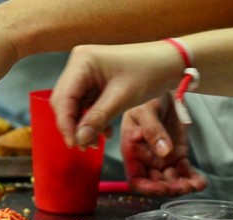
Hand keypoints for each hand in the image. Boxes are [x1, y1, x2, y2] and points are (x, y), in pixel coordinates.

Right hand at [50, 43, 184, 148]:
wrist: (169, 62)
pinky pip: (85, 103)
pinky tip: (104, 130)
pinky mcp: (94, 80)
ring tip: (96, 141)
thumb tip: (79, 139)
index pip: (63, 98)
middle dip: (73, 125)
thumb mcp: (123, 98)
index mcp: (83, 61)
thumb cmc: (151, 70)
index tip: (74, 143)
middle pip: (64, 101)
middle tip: (84, 145)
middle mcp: (80, 63)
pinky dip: (91, 119)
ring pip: (74, 105)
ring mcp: (86, 72)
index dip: (66, 123)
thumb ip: (97, 119)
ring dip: (83, 125)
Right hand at [121, 95, 206, 195]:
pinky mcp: (177, 155)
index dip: (147, 188)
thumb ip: (152, 130)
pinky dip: (193, 179)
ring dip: (183, 186)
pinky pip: (185, 171)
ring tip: (196, 184)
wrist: (162, 89)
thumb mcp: (146, 110)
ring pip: (172, 180)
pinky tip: (201, 181)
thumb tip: (163, 151)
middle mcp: (146, 159)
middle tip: (184, 186)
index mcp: (132, 152)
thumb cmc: (146, 97)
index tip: (161, 188)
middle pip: (155, 183)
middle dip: (169, 189)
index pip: (136, 179)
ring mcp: (163, 159)